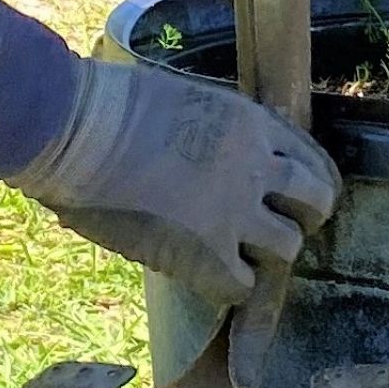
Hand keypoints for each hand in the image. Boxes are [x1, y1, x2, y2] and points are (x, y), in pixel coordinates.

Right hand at [10, 59, 341, 307]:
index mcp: (249, 121)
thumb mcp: (182, 100)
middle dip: (302, 218)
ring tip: (237, 256)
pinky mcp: (206, 252)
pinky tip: (209, 276)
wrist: (73, 129)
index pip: (310, 157)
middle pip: (316, 201)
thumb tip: (214, 157)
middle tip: (276, 230)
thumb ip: (213, 131)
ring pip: (287, 246)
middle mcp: (254, 164)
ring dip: (266, 255)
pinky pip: (243, 285)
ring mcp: (234, 210)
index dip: (309, 182)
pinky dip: (232, 286)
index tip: (297, 198)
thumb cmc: (104, 106)